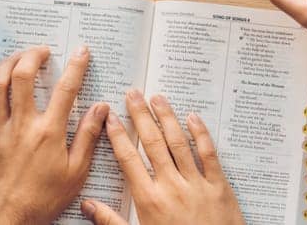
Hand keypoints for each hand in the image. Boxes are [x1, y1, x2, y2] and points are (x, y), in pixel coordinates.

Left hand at [0, 46, 108, 224]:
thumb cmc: (41, 199)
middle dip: (33, 55)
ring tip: (18, 58)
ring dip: (8, 64)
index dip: (76, 66)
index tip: (81, 52)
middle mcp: (22, 125)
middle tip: (42, 51)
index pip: (66, 89)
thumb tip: (100, 110)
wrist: (7, 217)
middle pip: (23, 76)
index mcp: (48, 132)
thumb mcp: (75, 171)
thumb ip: (87, 136)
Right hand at [83, 91, 241, 224]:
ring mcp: (196, 185)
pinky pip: (208, 154)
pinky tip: (192, 117)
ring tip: (158, 98)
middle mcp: (171, 187)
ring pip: (178, 143)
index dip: (118, 135)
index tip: (111, 117)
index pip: (129, 159)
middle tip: (133, 94)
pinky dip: (200, 134)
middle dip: (141, 116)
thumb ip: (111, 221)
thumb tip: (87, 205)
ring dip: (167, 118)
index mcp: (149, 200)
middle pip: (152, 144)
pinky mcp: (219, 186)